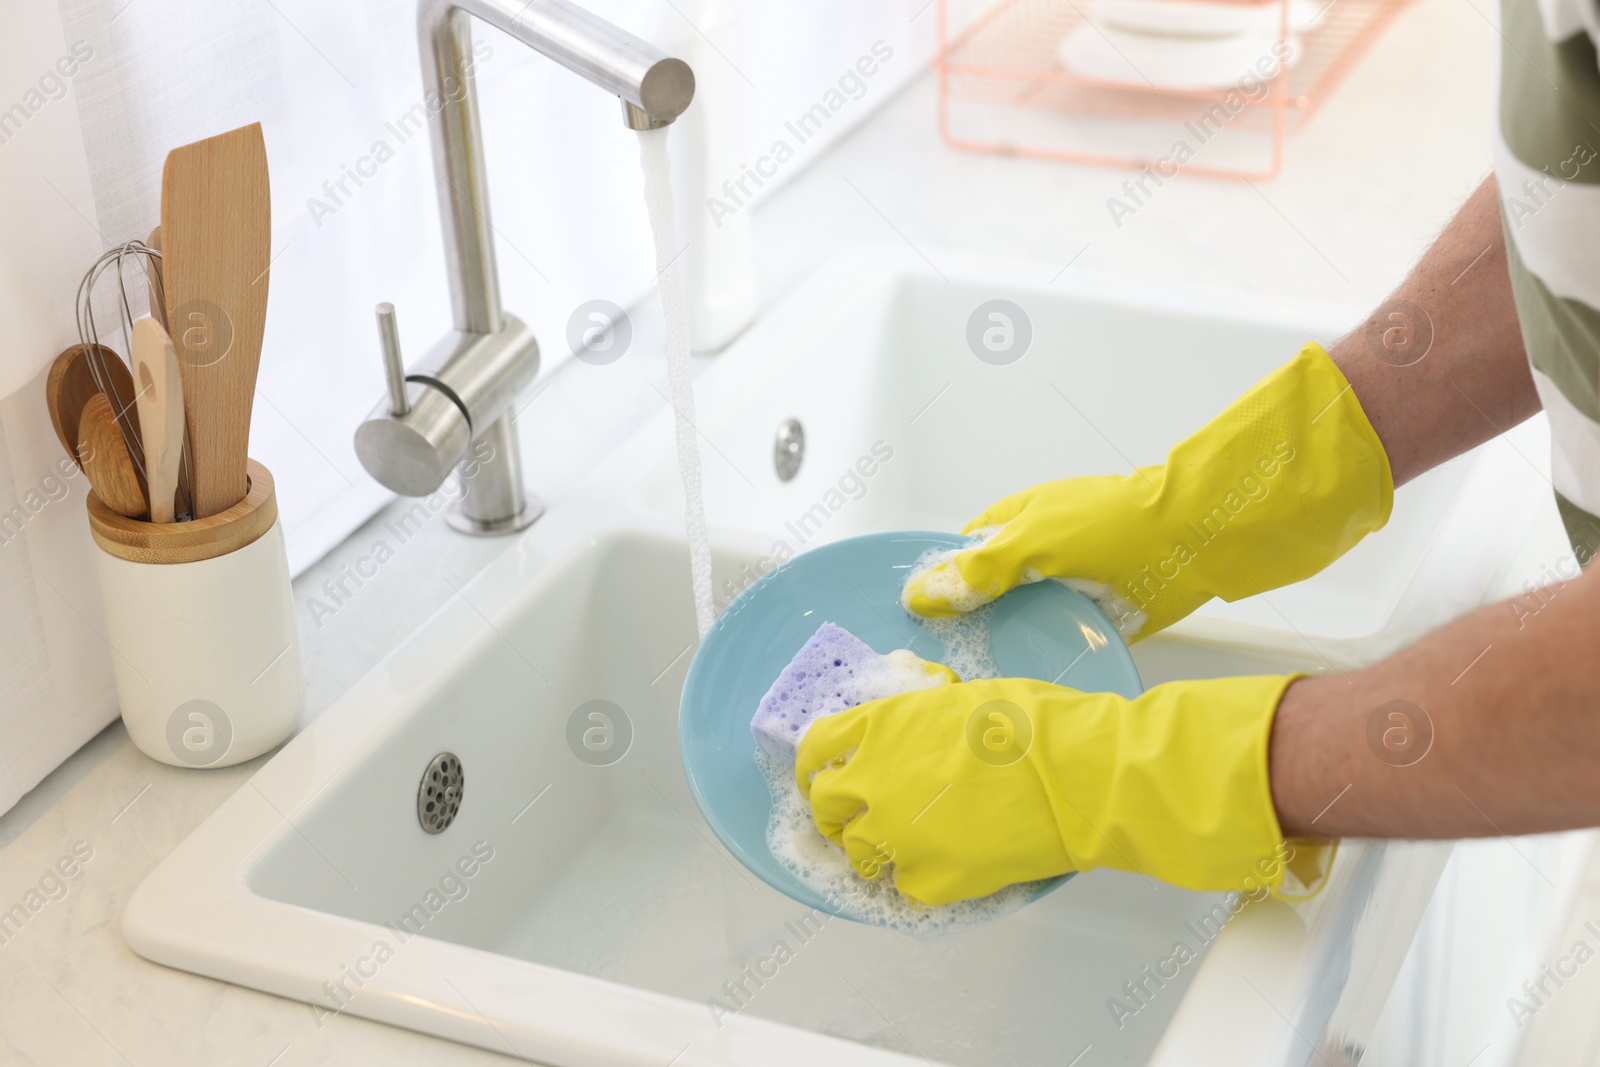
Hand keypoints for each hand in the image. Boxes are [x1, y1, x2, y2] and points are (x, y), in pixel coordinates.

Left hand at [796, 674, 1322, 906]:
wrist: (1080, 773)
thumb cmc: (1037, 722)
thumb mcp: (960, 697)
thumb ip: (916, 718)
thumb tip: (905, 729)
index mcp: (881, 725)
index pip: (816, 747)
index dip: (814, 766)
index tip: (820, 776)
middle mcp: (875, 779)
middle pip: (825, 805)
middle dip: (836, 811)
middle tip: (858, 817)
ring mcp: (898, 833)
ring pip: (858, 853)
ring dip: (874, 848)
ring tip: (904, 846)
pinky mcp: (930, 880)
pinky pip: (902, 887)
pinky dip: (917, 880)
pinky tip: (944, 865)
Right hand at [902, 343, 1392, 640]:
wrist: (1196, 541)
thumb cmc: (1114, 526)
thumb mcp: (1032, 542)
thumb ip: (977, 571)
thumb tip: (918, 595)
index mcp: (1011, 524)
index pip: (955, 558)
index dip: (933, 587)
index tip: (909, 625)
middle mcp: (1034, 557)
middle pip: (983, 596)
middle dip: (964, 626)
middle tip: (938, 665)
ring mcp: (1064, 588)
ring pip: (1017, 624)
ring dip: (1003, 648)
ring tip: (973, 685)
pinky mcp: (1094, 620)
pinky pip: (1056, 645)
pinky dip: (1042, 660)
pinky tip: (1022, 683)